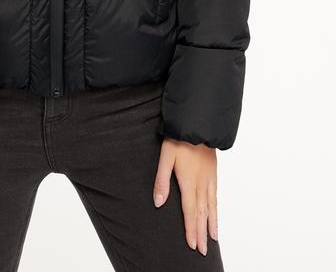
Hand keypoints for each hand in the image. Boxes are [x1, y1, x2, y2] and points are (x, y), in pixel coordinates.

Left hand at [152, 137, 217, 255]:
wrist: (197, 123)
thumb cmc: (178, 138)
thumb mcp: (165, 157)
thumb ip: (162, 180)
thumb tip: (158, 203)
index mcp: (189, 181)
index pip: (189, 210)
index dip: (191, 228)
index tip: (192, 244)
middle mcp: (201, 183)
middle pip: (202, 213)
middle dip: (202, 233)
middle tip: (202, 250)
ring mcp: (209, 178)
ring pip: (211, 206)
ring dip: (211, 224)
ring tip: (213, 239)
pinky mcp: (213, 172)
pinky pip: (216, 196)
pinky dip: (216, 209)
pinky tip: (216, 214)